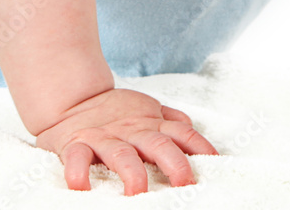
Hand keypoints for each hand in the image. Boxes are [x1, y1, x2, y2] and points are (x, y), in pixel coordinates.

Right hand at [35, 87, 219, 194]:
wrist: (74, 99)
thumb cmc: (116, 113)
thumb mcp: (147, 111)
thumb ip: (170, 121)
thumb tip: (192, 128)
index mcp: (151, 124)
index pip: (182, 134)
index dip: (200, 148)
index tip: (215, 164)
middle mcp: (132, 131)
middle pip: (158, 145)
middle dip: (174, 163)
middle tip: (185, 183)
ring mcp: (105, 138)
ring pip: (122, 154)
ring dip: (131, 172)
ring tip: (137, 191)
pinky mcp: (77, 144)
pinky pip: (77, 158)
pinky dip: (78, 173)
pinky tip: (81, 186)